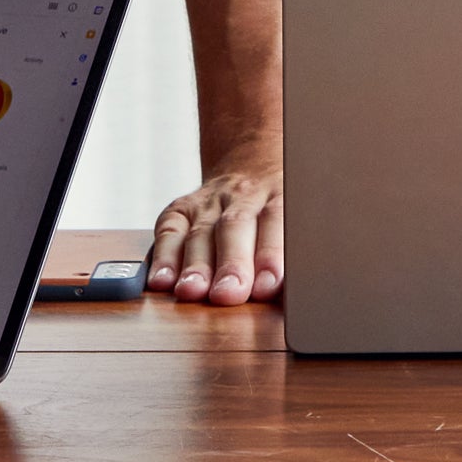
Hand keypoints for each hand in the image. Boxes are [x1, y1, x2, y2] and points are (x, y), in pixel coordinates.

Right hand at [146, 153, 283, 305]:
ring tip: (191, 292)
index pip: (277, 220)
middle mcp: (243, 194)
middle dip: (231, 263)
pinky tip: (161, 282)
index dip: (271, 255)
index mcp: (280, 193)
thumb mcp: (300, 218)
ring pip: (201, 231)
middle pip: (235, 226)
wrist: (254, 164)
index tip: (268, 287)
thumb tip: (297, 297)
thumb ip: (298, 252)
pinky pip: (169, 231)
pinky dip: (163, 257)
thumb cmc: (282, 210)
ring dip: (196, 265)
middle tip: (228, 294)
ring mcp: (210, 200)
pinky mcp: (182, 208)